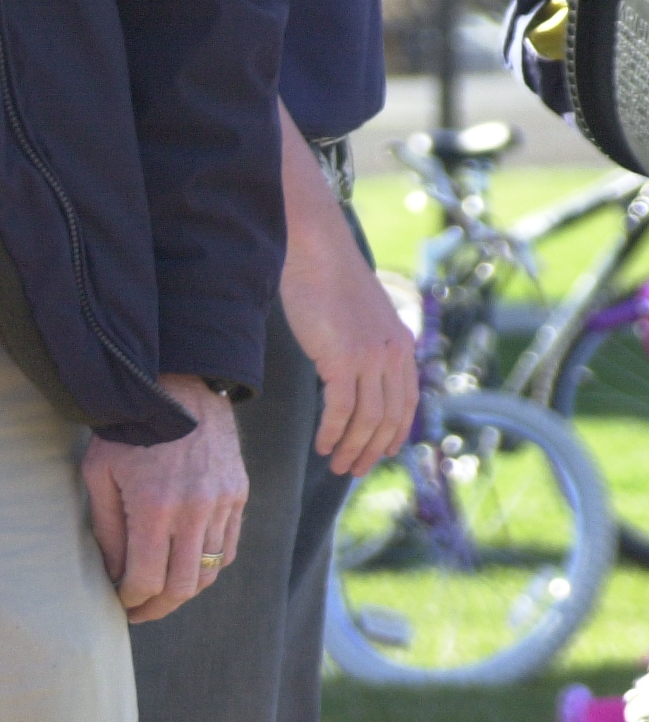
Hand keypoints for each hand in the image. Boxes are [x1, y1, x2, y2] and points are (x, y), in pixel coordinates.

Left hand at [82, 374, 247, 622]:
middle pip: (182, 586)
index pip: (146, 579)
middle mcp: (194, 510)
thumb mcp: (99, 476)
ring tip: (160, 592)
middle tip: (139, 611)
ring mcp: (222, 503)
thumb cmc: (126, 431)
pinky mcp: (238, 495)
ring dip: (183, 589)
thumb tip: (112, 575)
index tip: (119, 604)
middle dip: (157, 607)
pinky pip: (228, 548)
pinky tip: (185, 565)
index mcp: (154, 507)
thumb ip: (107, 531)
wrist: (177, 388)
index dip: (131, 600)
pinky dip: (207, 565)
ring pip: (208, 571)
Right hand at [278, 102, 418, 476]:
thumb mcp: (356, 318)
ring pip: (368, 418)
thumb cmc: (326, 281)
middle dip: (373, 449)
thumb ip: (363, 345)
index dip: (396, 433)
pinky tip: (322, 444)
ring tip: (336, 463)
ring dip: (352, 447)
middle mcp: (393, 353)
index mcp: (401, 345)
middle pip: (390, 417)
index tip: (380, 454)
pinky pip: (342, 408)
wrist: (315, 251)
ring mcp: (371, 356)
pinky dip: (333, 431)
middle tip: (353, 469)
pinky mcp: (344, 357)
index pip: (407, 402)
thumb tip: (352, 372)